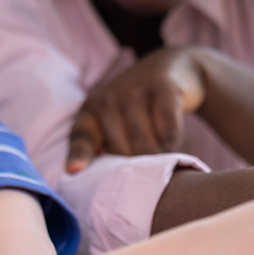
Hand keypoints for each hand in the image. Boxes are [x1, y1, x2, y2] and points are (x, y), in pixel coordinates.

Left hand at [67, 47, 205, 172]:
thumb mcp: (115, 120)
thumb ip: (106, 146)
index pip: (81, 137)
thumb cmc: (140, 108)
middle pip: (122, 153)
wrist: (173, 67)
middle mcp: (109, 99)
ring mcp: (136, 92)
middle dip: (139, 167)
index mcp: (91, 109)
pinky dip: (175, 143)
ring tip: (167, 155)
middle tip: (152, 166)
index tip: (74, 171)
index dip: (79, 155)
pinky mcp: (164, 89)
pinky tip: (179, 142)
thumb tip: (110, 187)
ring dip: (161, 157)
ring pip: (147, 147)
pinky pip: (169, 132)